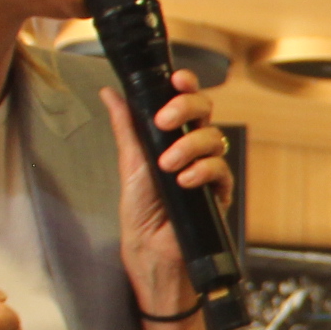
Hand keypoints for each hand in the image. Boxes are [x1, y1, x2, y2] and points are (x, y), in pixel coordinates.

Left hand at [104, 84, 232, 315]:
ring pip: (213, 138)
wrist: (151, 248)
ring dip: (189, 146)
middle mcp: (193, 148)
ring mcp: (208, 168)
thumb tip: (110, 94)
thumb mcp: (130, 161)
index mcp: (173, 137)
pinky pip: (220, 169)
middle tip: (165, 120)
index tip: (175, 80)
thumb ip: (126, 125)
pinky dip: (203, 170)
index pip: (186, 102)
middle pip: (206, 112)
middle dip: (187, 108)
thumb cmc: (141, 210)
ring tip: (168, 166)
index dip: (186, 86)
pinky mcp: (219, 190)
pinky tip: (185, 180)